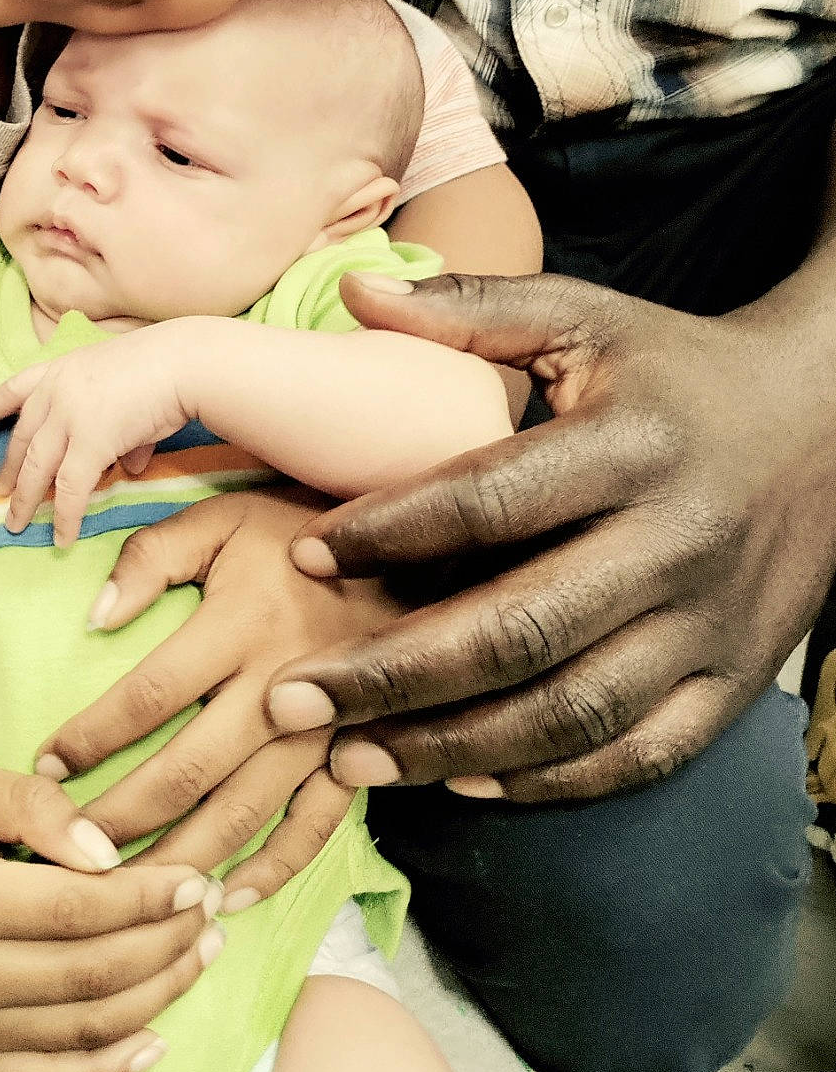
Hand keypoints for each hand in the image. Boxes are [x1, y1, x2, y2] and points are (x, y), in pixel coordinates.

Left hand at [0, 324, 194, 544]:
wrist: (182, 362)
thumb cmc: (164, 367)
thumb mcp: (126, 387)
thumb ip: (118, 427)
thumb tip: (128, 464)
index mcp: (61, 370)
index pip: (13, 389)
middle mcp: (56, 392)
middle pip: (21, 438)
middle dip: (7, 468)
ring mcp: (68, 417)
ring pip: (36, 468)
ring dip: (24, 500)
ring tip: (15, 525)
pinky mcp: (88, 443)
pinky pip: (69, 489)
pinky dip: (64, 517)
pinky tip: (61, 537)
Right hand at [0, 759, 225, 1071]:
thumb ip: (38, 807)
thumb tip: (111, 854)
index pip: (76, 910)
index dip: (148, 898)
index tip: (197, 878)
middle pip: (86, 974)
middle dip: (166, 945)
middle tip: (214, 910)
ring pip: (76, 1029)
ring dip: (153, 997)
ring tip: (201, 955)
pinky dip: (102, 1071)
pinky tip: (154, 1043)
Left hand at [32, 492, 398, 906]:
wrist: (413, 549)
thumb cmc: (298, 532)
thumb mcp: (222, 519)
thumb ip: (154, 557)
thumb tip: (96, 616)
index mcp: (241, 624)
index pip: (149, 695)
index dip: (91, 735)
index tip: (45, 765)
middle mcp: (282, 686)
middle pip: (188, 772)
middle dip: (121, 819)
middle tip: (71, 851)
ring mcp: (326, 730)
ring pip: (244, 814)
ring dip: (184, 858)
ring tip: (127, 894)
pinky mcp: (359, 755)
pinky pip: (316, 827)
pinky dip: (273, 870)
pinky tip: (226, 898)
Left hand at [266, 269, 835, 801]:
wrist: (830, 420)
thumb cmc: (677, 369)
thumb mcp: (586, 317)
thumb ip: (470, 307)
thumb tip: (350, 289)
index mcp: (631, 446)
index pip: (492, 500)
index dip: (391, 532)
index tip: (303, 554)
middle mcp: (675, 543)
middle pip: (520, 629)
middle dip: (394, 675)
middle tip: (289, 699)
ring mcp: (710, 624)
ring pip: (571, 712)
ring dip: (451, 747)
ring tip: (352, 758)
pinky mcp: (735, 681)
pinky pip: (638, 755)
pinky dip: (549, 781)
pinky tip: (462, 780)